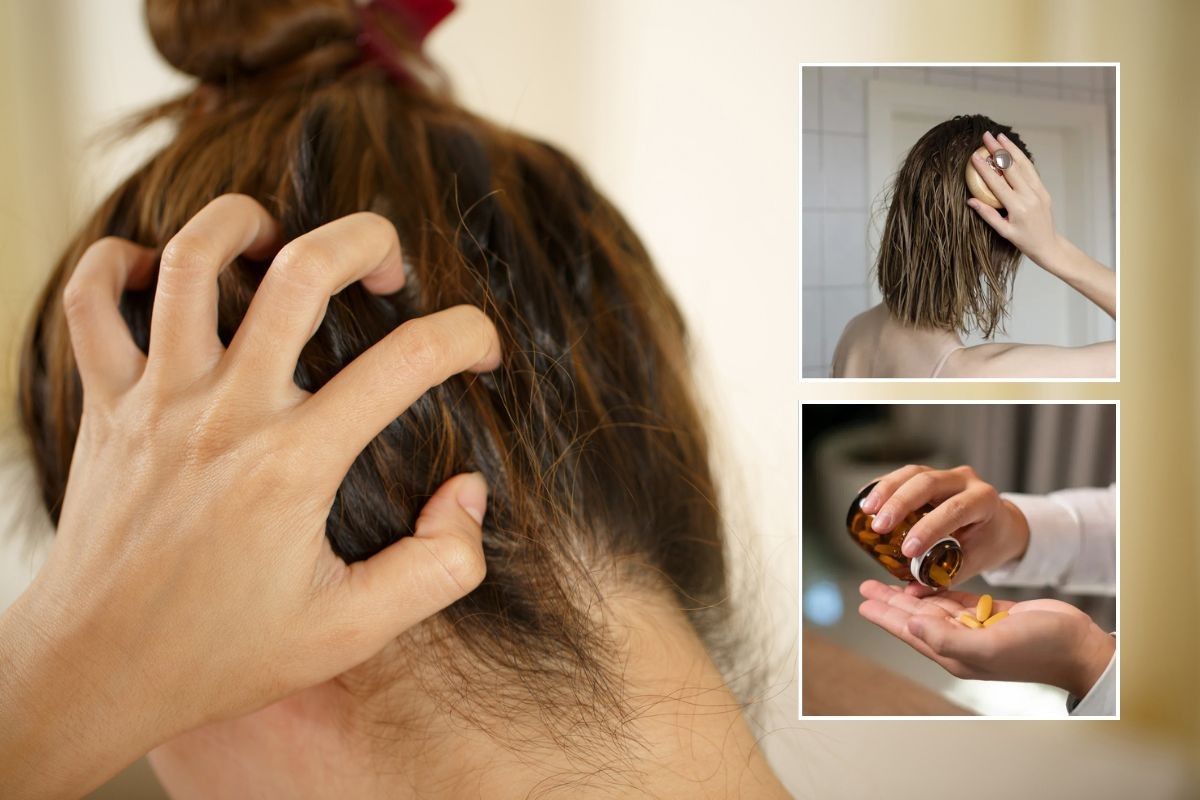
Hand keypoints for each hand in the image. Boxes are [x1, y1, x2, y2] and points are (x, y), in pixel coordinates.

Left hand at [0, 195, 501, 797]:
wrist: (96, 672)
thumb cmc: (224, 654)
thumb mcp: (353, 632)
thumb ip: (439, 567)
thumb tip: (467, 492)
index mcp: (296, 464)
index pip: (411, 359)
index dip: (470, 336)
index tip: (482, 351)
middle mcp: (226, 414)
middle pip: (301, 271)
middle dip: (366, 240)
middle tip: (386, 269)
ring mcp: (157, 401)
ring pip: (189, 260)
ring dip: (243, 224)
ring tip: (278, 241)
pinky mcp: (106, 406)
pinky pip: (89, 302)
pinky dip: (116, 264)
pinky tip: (157, 275)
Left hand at [858, 581, 1114, 698]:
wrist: (1077, 646)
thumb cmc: (1039, 649)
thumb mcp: (990, 647)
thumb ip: (947, 638)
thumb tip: (911, 626)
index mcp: (955, 654)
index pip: (910, 632)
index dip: (885, 617)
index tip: (863, 603)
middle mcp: (960, 642)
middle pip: (914, 618)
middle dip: (889, 602)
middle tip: (865, 586)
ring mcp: (975, 628)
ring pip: (932, 608)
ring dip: (909, 594)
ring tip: (887, 582)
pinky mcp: (990, 614)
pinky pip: (955, 600)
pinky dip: (937, 590)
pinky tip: (924, 581)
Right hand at [859, 465, 1028, 594]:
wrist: (1001, 524)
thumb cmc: (989, 544)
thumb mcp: (975, 562)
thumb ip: (946, 576)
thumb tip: (912, 591)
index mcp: (984, 501)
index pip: (955, 509)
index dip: (929, 528)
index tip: (907, 550)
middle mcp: (966, 481)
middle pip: (929, 483)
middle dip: (900, 504)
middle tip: (879, 527)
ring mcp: (947, 474)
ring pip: (913, 473)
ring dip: (886, 490)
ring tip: (867, 510)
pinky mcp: (930, 474)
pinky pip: (905, 475)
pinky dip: (885, 486)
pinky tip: (868, 500)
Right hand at [967, 131, 1115, 318]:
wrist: (1048, 245)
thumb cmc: (1023, 241)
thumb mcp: (1003, 232)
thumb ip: (987, 215)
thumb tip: (970, 200)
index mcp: (1017, 207)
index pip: (997, 184)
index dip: (985, 169)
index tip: (975, 157)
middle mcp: (1029, 196)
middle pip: (1012, 168)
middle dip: (998, 150)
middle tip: (986, 136)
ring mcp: (1038, 191)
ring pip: (1024, 165)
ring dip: (1011, 149)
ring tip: (1000, 137)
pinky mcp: (1043, 189)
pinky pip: (1031, 170)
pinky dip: (1021, 158)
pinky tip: (1012, 150)